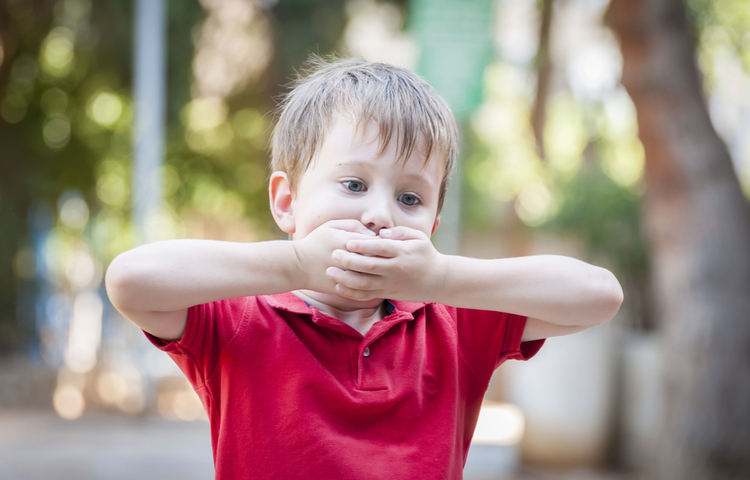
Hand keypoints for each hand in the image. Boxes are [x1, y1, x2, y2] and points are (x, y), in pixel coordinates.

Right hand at [292, 220, 377, 293]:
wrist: (296, 266)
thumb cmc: (314, 243)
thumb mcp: (331, 226)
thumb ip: (353, 224)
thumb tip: (372, 233)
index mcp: (346, 241)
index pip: (375, 242)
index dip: (381, 243)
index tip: (381, 244)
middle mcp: (347, 259)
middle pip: (376, 259)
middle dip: (381, 258)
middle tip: (382, 257)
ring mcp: (344, 275)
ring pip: (371, 275)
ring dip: (376, 272)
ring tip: (376, 269)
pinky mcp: (342, 288)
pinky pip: (363, 289)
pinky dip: (369, 285)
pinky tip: (370, 280)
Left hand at [325, 226, 446, 301]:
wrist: (438, 281)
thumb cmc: (426, 254)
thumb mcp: (419, 237)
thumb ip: (400, 232)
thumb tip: (381, 232)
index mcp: (403, 252)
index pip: (380, 248)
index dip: (363, 246)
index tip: (348, 242)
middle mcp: (396, 269)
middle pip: (369, 266)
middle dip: (349, 261)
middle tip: (334, 254)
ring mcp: (391, 283)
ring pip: (365, 283)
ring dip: (345, 278)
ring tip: (330, 271)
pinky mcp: (387, 293)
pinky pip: (367, 295)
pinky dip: (352, 293)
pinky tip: (339, 287)